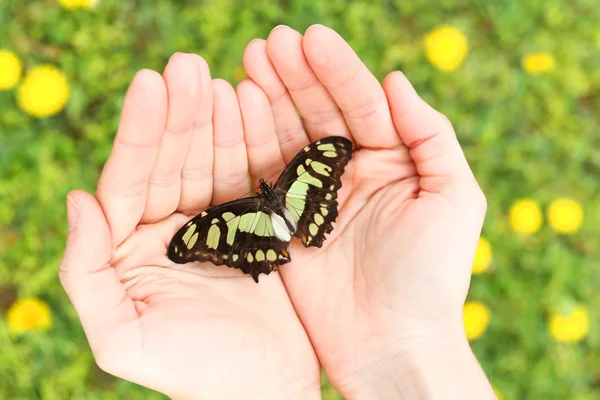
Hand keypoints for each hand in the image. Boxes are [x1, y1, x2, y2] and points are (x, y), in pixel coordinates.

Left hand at [59, 53, 319, 398]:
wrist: (265, 391)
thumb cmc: (195, 373)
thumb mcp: (123, 338)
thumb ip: (85, 275)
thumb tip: (77, 199)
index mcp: (130, 251)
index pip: (129, 181)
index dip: (139, 133)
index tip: (151, 84)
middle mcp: (168, 230)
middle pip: (169, 162)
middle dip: (179, 114)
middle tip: (188, 65)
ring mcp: (214, 224)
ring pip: (209, 162)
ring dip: (214, 120)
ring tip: (220, 78)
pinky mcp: (254, 225)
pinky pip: (249, 177)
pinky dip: (250, 144)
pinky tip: (250, 109)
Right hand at [243, 25, 495, 397]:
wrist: (393, 344)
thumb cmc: (432, 276)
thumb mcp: (454, 198)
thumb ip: (430, 135)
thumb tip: (395, 80)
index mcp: (391, 161)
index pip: (360, 103)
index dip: (337, 70)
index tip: (310, 37)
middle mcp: (348, 173)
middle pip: (317, 113)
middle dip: (294, 76)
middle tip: (267, 43)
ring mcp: (311, 198)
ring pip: (285, 137)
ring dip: (266, 100)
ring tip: (247, 63)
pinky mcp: (280, 226)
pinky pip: (261, 178)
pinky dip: (247, 145)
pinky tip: (234, 111)